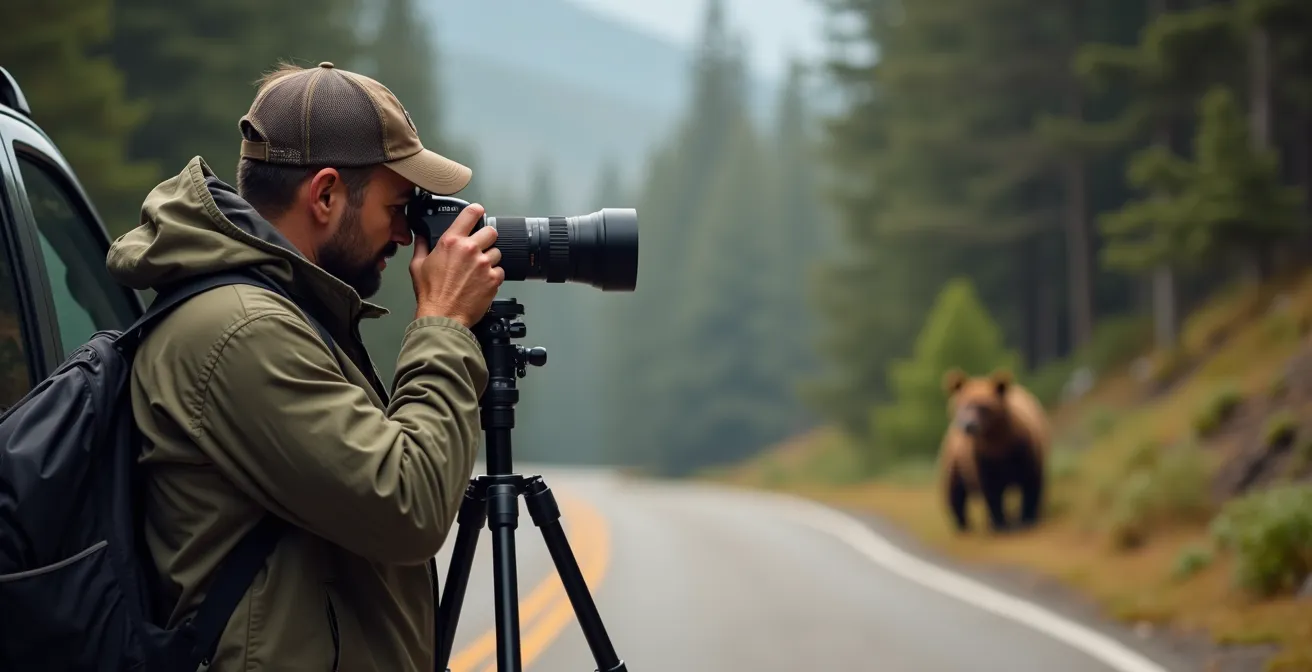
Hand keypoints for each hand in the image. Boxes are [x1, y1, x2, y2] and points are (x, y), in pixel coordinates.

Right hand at [409, 203, 504, 326]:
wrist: (443, 316)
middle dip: (486, 238)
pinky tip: (481, 283)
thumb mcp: (417, 266)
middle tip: (480, 248)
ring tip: (478, 271)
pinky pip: (500, 271)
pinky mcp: (494, 279)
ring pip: (497, 252)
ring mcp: (484, 264)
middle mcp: (470, 249)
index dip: (477, 211)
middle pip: (491, 231)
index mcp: (451, 242)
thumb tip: (421, 236)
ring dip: (490, 259)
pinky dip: (494, 276)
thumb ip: (421, 246)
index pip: (471, 213)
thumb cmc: (430, 294)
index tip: (479, 212)